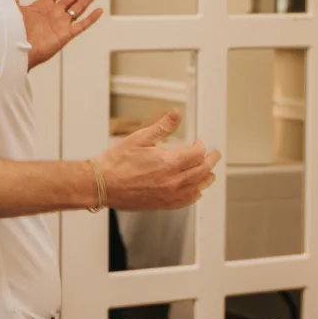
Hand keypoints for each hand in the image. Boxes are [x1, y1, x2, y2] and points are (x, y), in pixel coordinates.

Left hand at [6, 0, 102, 69]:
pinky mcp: (65, 35)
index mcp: (42, 6)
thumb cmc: (12, 32)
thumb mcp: (13, 8)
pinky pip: (81, 25)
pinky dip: (91, 19)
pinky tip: (99, 10)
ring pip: (79, 6)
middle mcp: (54, 13)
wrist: (15, 51)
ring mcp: (61, 24)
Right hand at [94, 110, 219, 210]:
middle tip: (214, 155)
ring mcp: (170, 195)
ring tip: (210, 172)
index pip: (197, 154)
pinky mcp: (164, 204)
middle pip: (202, 171)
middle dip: (210, 161)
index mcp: (168, 163)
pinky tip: (195, 190)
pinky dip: (196, 193)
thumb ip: (162, 127)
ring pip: (198, 187)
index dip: (201, 146)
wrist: (103, 185)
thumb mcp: (139, 138)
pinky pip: (188, 201)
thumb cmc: (116, 163)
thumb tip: (176, 114)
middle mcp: (173, 181)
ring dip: (207, 178)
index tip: (198, 142)